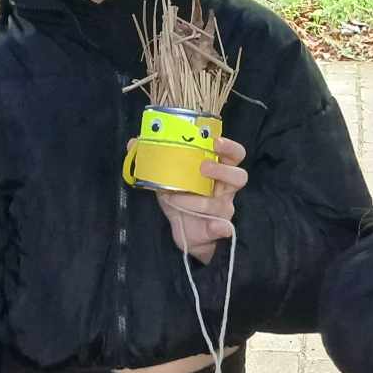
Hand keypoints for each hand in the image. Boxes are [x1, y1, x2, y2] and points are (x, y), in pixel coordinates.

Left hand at [150, 136, 247, 264]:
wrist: (183, 230)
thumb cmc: (180, 197)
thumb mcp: (166, 176)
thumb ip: (154, 158)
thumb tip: (133, 141)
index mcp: (217, 171)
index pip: (234, 155)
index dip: (229, 147)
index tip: (214, 141)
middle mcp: (224, 188)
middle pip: (239, 176)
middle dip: (221, 170)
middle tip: (202, 167)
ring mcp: (223, 208)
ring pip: (222, 203)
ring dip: (200, 200)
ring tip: (177, 197)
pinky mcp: (217, 227)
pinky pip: (224, 227)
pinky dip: (220, 227)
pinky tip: (213, 226)